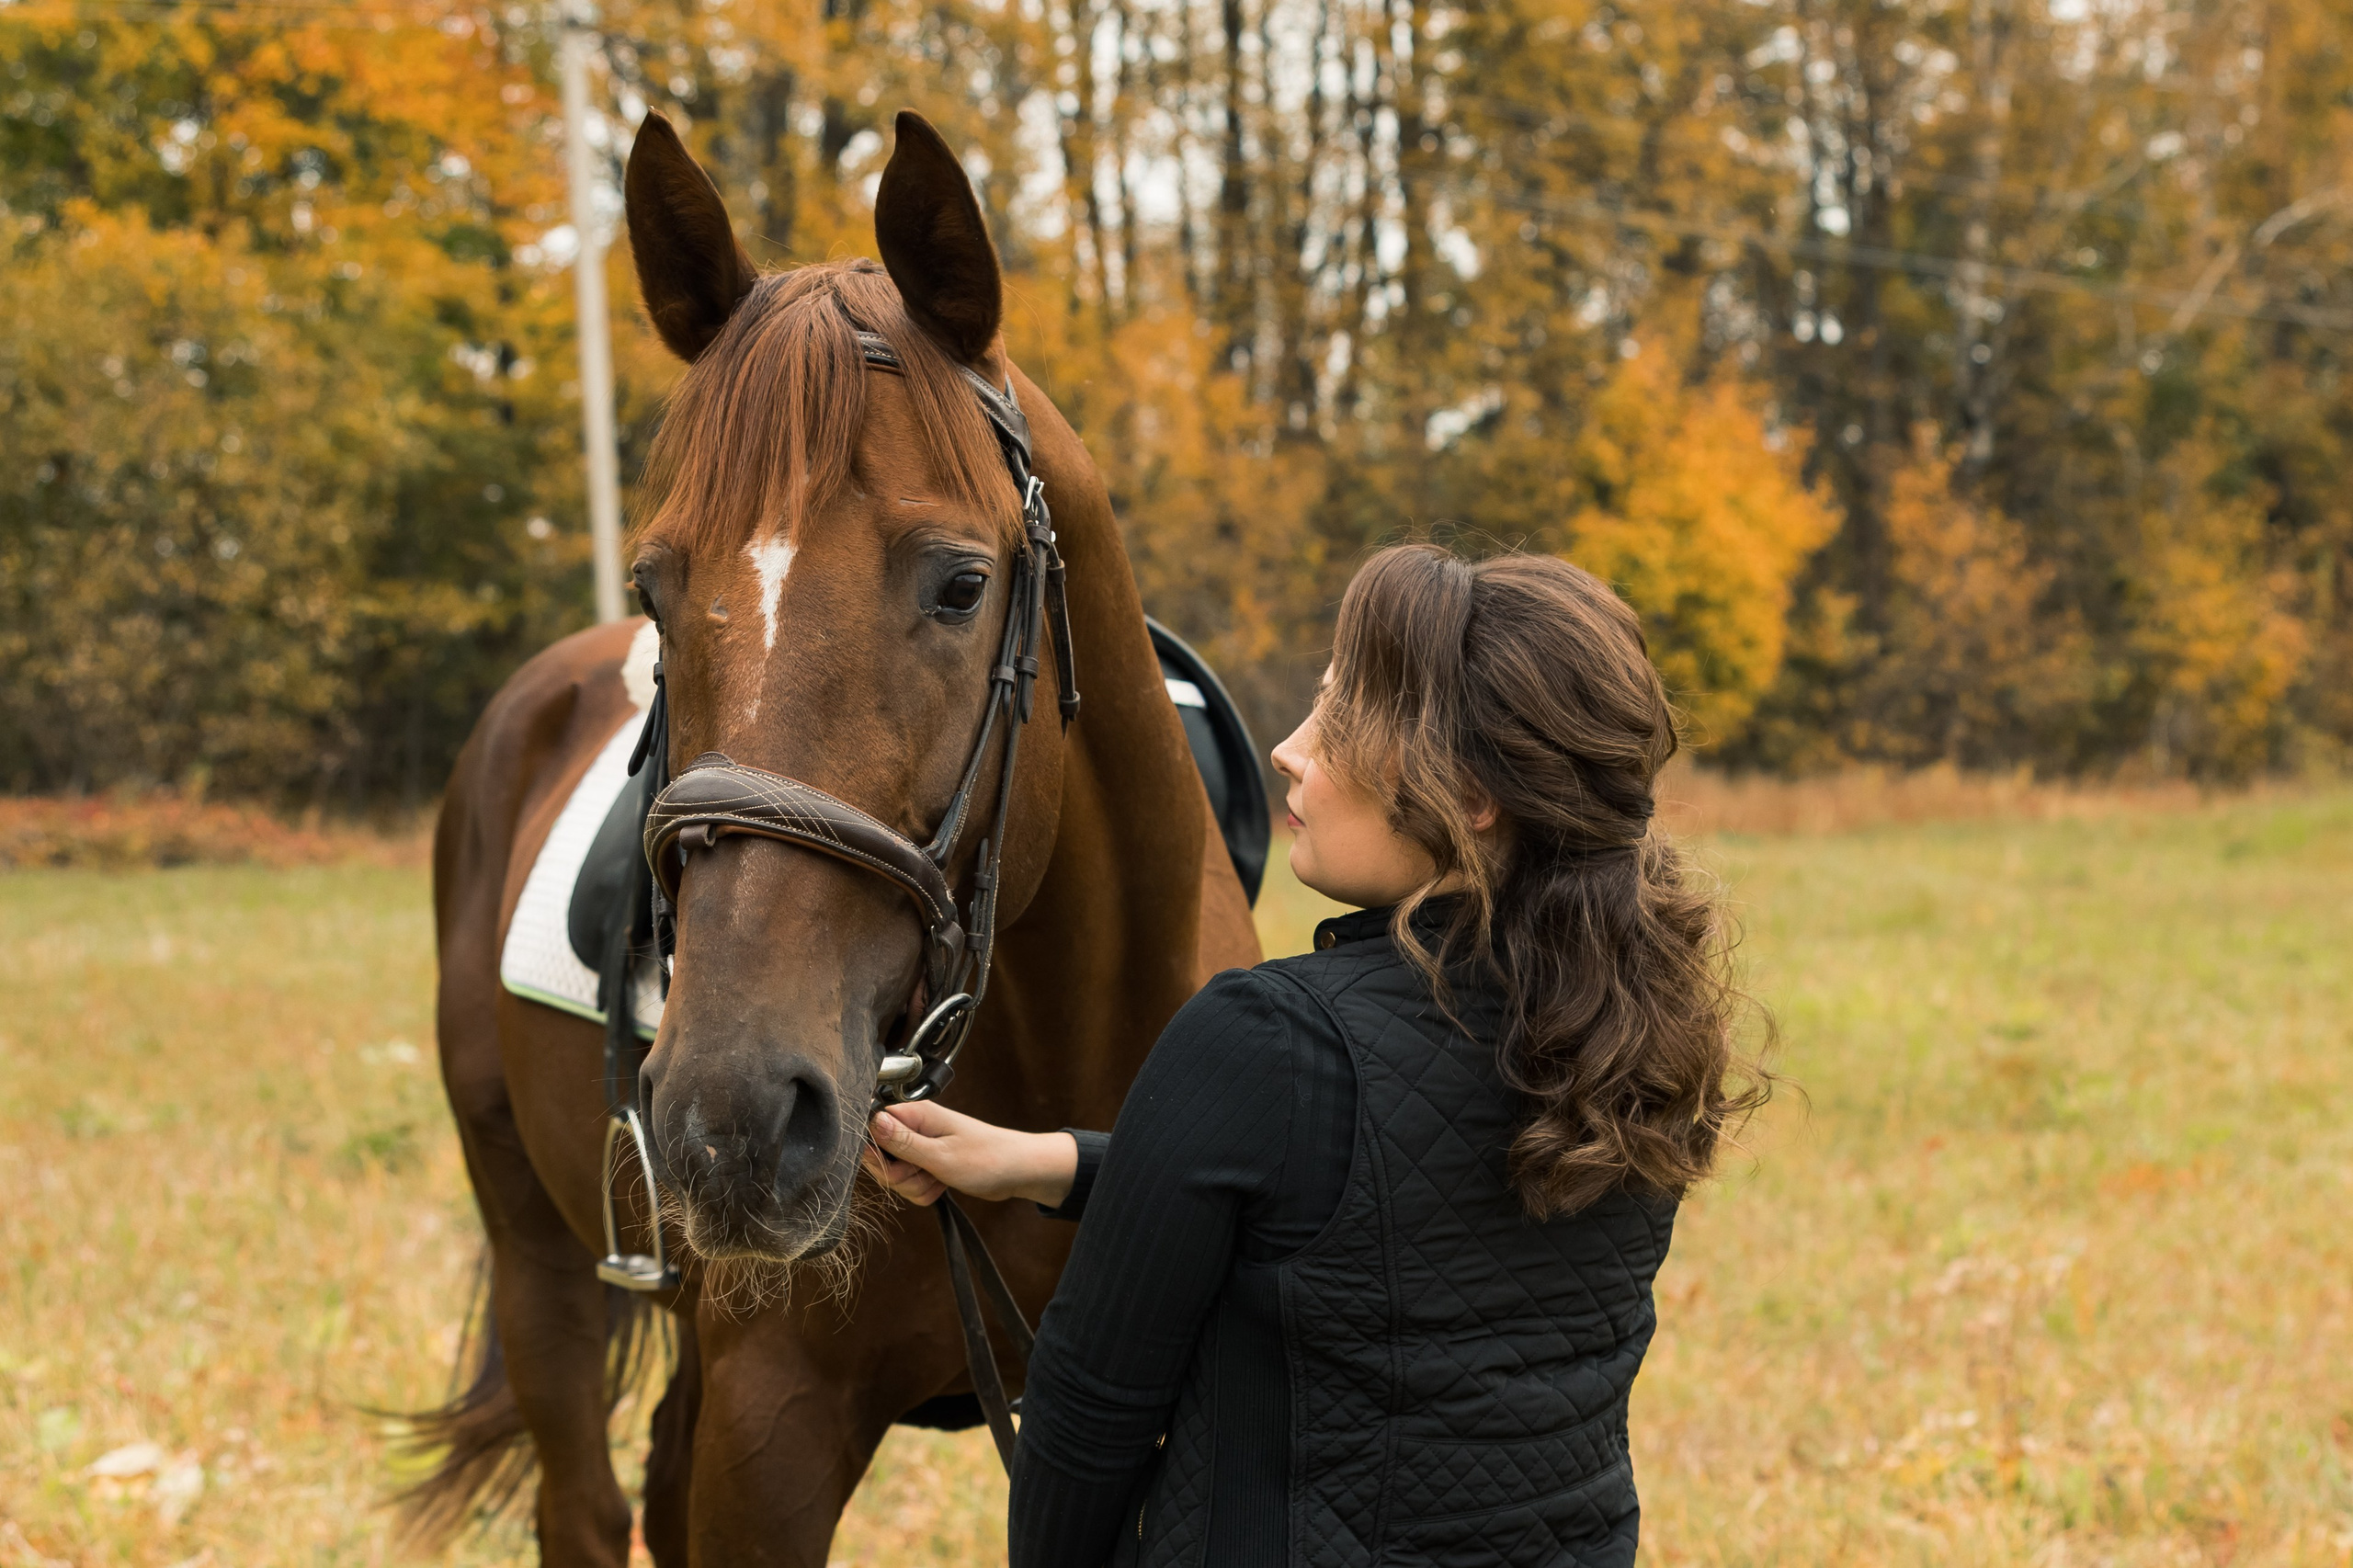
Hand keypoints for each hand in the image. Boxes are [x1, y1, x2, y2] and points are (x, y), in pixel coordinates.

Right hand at [863, 1101, 1078, 1208]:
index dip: (875, 1151)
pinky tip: (943, 1185)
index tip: (894, 1164)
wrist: (1019, 1171)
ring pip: (895, 1175)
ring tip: (940, 1178)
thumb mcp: (941, 1155)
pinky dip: (924, 1191)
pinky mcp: (928, 1163)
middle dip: (899, 1176)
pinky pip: (910, 1185)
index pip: (871, 1126)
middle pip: (880, 1157)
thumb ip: (902, 1142)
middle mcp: (915, 1127)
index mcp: (916, 1114)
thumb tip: (871, 1121)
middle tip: (926, 1173)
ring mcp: (921, 1147)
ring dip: (915, 1186)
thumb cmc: (988, 1158)